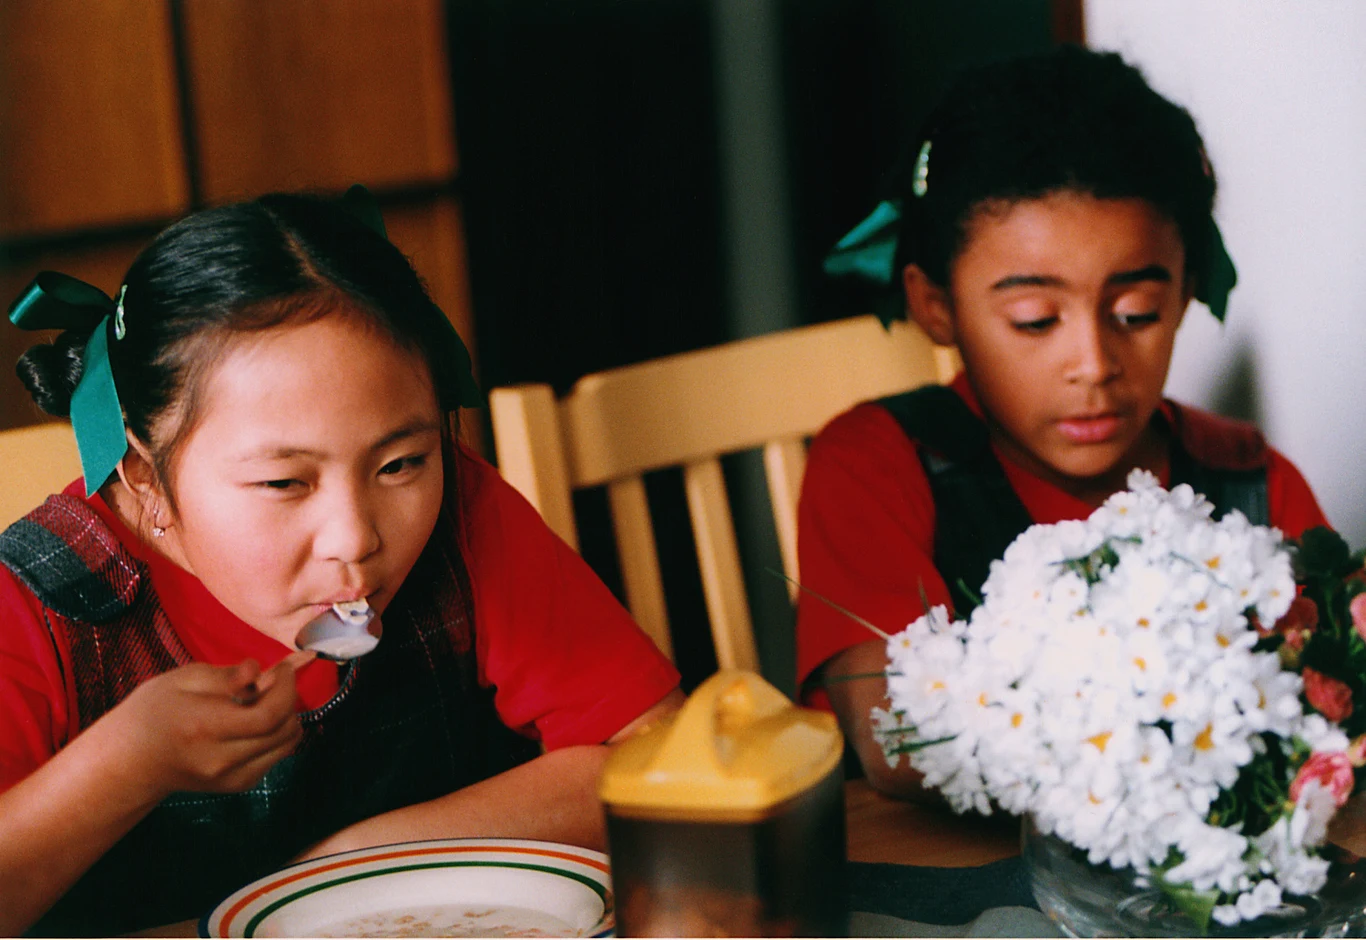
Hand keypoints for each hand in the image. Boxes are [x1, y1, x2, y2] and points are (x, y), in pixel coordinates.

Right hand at [95, 654, 309, 800]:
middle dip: (289, 700)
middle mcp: (221, 759)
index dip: (287, 689)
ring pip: (286, 746)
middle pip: (284, 731)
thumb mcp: (182, 679)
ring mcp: (230, 778)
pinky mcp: (236, 786)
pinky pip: (275, 757)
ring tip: (263, 701)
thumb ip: (226, 675)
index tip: (284, 670)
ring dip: (287, 718)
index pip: (269, 715)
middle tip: (273, 682)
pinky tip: (254, 722)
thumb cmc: (153, 713)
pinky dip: (277, 736)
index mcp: (205, 727)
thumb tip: (258, 671)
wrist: (130, 762)